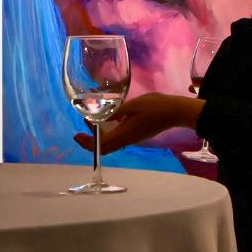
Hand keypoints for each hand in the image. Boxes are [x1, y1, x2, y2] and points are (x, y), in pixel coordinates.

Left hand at [72, 93, 202, 154]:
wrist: (175, 112)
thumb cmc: (155, 107)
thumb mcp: (133, 105)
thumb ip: (116, 110)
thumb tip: (99, 114)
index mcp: (124, 134)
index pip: (101, 146)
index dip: (87, 143)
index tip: (77, 135)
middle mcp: (127, 140)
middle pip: (104, 147)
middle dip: (90, 139)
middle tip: (83, 124)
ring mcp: (132, 138)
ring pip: (110, 142)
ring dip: (99, 134)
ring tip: (92, 117)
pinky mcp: (136, 134)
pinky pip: (118, 137)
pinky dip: (108, 130)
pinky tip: (108, 117)